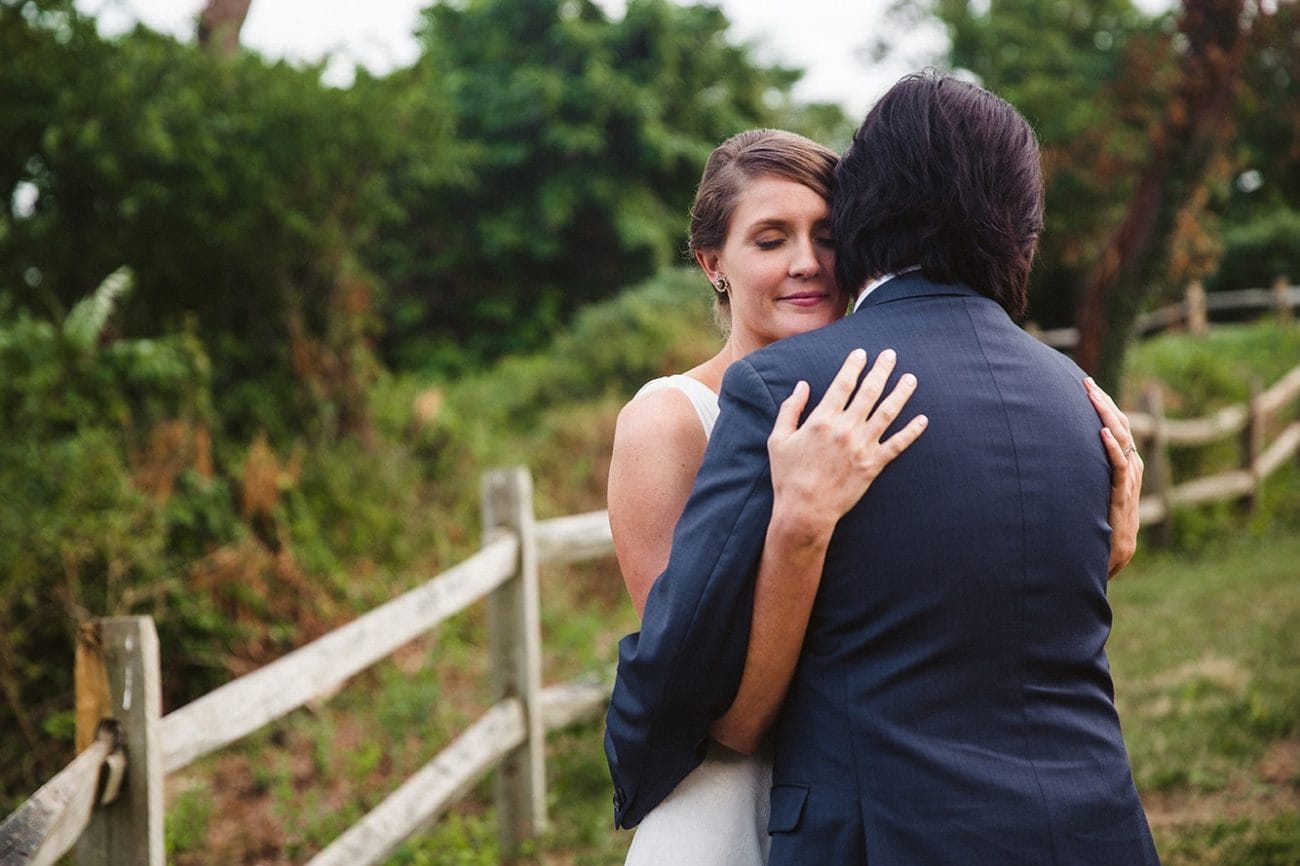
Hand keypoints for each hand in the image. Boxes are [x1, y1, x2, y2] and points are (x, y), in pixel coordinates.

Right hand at [767, 348, 927, 535]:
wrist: (804, 511)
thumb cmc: (788, 476)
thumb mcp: (778, 439)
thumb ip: (790, 409)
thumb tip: (801, 385)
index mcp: (822, 419)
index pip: (843, 383)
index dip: (854, 365)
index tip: (862, 353)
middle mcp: (846, 428)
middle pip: (869, 391)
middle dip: (882, 370)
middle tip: (891, 354)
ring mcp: (862, 446)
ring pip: (888, 413)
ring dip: (901, 393)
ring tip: (911, 378)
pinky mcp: (873, 465)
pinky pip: (898, 444)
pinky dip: (912, 431)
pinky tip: (923, 419)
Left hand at [1085, 378, 1143, 578]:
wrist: (1112, 553)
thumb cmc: (1097, 521)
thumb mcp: (1089, 489)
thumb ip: (1081, 471)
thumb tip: (1053, 453)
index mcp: (1122, 463)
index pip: (1116, 426)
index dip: (1104, 405)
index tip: (1087, 385)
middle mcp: (1129, 468)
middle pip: (1119, 426)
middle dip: (1103, 402)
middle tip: (1086, 382)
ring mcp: (1127, 481)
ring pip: (1121, 440)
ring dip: (1106, 416)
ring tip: (1093, 396)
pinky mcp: (1121, 496)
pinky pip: (1119, 468)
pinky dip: (1111, 449)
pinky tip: (1100, 433)